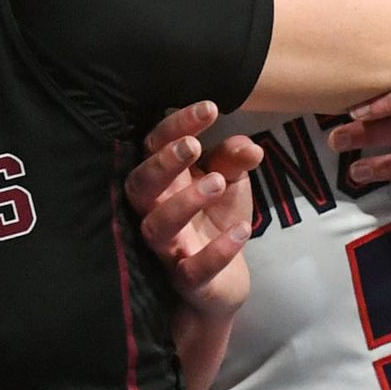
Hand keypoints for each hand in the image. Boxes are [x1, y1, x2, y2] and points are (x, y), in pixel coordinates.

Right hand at [124, 102, 262, 321]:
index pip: (156, 145)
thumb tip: (250, 147)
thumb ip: (234, 159)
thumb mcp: (230, 181)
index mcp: (164, 179)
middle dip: (164, 163)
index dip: (177, 125)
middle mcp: (156, 211)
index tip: (211, 109)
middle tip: (194, 144)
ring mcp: (168, 247)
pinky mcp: (186, 279)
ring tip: (219, 182)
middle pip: (140, 185)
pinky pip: (193, 269)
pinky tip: (242, 229)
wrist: (224, 280)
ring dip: (185, 202)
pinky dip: (217, 251)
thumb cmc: (216, 218)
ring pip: (157, 226)